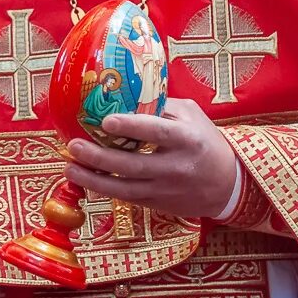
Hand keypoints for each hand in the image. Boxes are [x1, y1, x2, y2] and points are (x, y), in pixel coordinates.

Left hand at [66, 100, 237, 221]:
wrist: (228, 184)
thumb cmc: (205, 141)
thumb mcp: (192, 116)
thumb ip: (161, 107)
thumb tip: (124, 93)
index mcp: (187, 139)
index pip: (157, 132)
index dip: (131, 127)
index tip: (106, 121)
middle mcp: (177, 166)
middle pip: (133, 165)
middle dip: (100, 157)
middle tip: (74, 146)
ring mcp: (167, 189)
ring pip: (125, 188)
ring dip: (94, 179)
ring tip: (70, 168)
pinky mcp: (159, 204)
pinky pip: (127, 198)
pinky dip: (104, 190)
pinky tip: (86, 179)